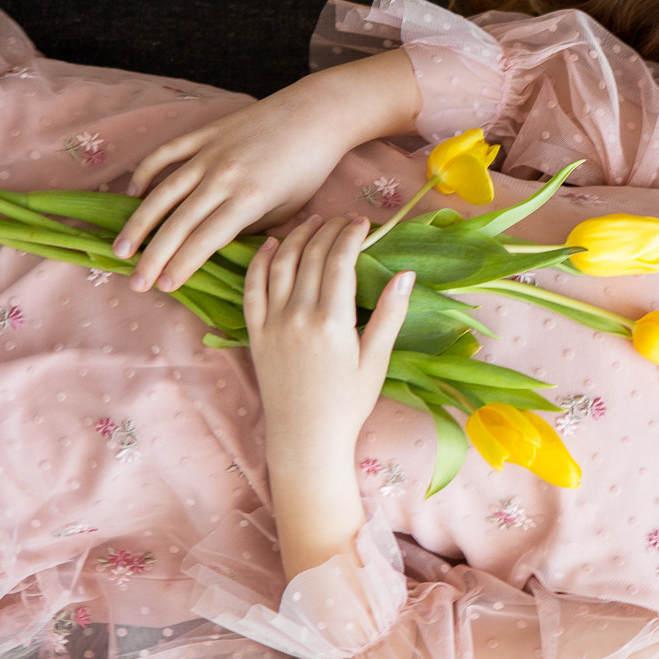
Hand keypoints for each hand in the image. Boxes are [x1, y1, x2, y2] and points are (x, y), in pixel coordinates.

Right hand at [113, 51, 419, 293]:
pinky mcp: (205, 133)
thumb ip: (252, 228)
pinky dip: (146, 172)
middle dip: (153, 256)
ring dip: (139, 222)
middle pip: (178, 223)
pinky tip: (134, 194)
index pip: (205, 240)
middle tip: (135, 282)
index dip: (182, 265)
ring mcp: (210, 152)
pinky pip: (167, 154)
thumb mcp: (289, 207)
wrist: (315, 114)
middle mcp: (223, 176)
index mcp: (248, 199)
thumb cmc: (309, 167)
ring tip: (121, 248)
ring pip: (163, 192)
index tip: (164, 287)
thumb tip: (220, 245)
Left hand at [245, 215, 412, 472]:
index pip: (339, 260)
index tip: (363, 223)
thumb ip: (389, 314)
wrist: (305, 438)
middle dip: (329, 230)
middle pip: (312, 256)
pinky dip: (260, 261)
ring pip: (281, 264)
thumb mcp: (376, 360)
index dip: (351, 235)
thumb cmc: (348, 404)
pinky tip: (272, 246)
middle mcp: (298, 316)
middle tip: (344, 220)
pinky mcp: (255, 334)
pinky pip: (252, 288)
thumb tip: (406, 275)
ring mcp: (272, 323)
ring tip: (312, 222)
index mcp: (332, 322)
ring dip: (297, 237)